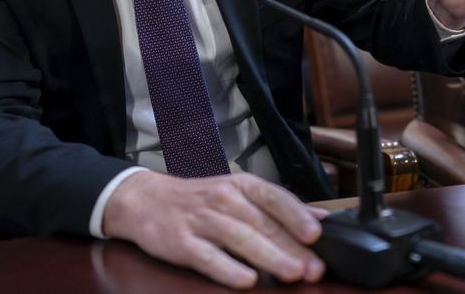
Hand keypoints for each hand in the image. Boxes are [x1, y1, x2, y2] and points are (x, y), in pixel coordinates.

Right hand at [102, 170, 326, 288]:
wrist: (144, 199)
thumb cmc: (199, 199)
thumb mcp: (239, 192)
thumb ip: (278, 206)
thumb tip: (320, 217)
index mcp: (241, 186)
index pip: (274, 197)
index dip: (296, 215)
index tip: (317, 233)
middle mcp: (223, 199)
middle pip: (262, 223)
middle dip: (292, 247)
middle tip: (314, 267)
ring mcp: (201, 221)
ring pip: (240, 238)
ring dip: (269, 256)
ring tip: (292, 272)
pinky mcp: (181, 243)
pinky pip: (207, 257)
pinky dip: (228, 268)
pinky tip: (246, 279)